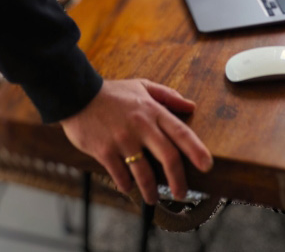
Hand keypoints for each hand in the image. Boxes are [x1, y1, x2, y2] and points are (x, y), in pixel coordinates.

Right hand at [60, 78, 212, 204]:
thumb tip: (190, 105)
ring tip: (152, 198)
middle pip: (168, 157)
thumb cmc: (112, 93)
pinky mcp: (105, 151)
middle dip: (178, 180)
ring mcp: (123, 139)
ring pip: (145, 173)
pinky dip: (126, 185)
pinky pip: (121, 176)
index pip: (180, 132)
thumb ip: (167, 96)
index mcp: (152, 110)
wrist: (77, 94)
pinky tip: (128, 186)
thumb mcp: (141, 86)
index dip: (196, 150)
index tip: (207, 166)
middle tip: (181, 193)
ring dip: (151, 190)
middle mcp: (141, 125)